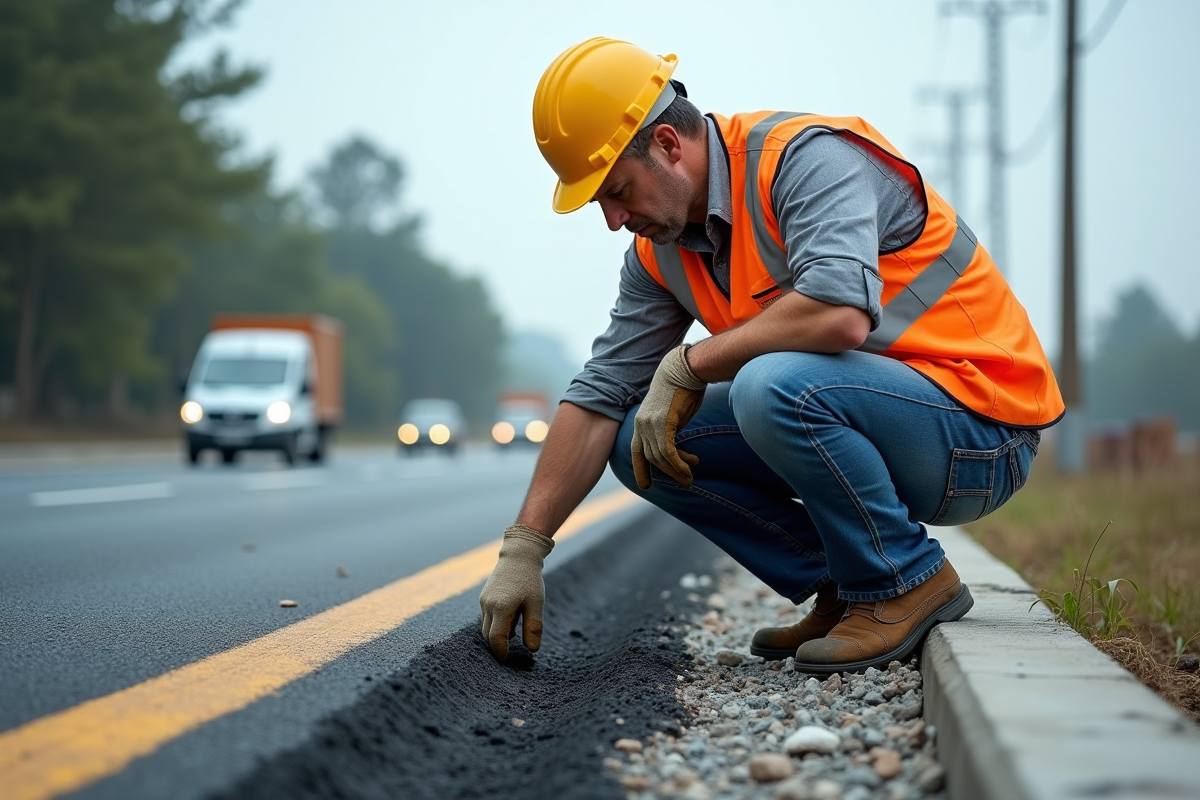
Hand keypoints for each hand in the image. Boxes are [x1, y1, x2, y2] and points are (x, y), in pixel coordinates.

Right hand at [479, 524, 554, 661]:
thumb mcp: (536, 604)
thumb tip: (532, 650)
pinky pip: (487, 617)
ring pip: (486, 626)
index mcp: (501, 608)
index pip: (496, 638)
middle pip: (488, 635)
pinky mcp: (483, 597)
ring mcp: (483, 601)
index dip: (501, 652)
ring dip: (497, 634)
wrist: (518, 555)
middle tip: (511, 654)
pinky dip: (496, 624)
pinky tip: (512, 620)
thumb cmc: (530, 579)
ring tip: (516, 633)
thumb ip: (533, 627)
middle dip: (497, 646)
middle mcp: (488, 606)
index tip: (506, 661)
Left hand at [631, 344, 706, 489]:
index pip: (637, 450)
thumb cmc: (682, 387)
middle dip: (667, 473)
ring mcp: (650, 424)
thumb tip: (674, 448)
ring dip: (677, 470)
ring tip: (690, 478)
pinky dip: (679, 464)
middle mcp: (642, 424)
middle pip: (651, 457)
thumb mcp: (672, 413)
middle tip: (684, 482)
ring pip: (661, 457)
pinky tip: (689, 469)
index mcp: (641, 421)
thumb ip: (669, 430)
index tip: (644, 485)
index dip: (640, 468)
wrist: (684, 367)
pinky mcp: (663, 423)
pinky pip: (669, 451)